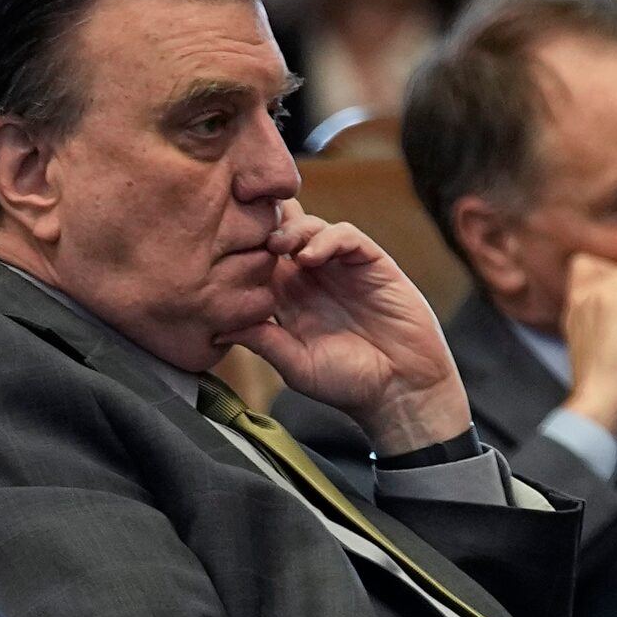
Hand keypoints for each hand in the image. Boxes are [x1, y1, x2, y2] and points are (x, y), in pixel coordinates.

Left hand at [224, 201, 471, 451]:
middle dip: (265, 228)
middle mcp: (311, 279)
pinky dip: (327, 238)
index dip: (243, 251)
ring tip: (279, 246)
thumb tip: (217, 329)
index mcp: (287, 300)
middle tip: (251, 237)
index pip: (258, 262)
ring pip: (311, 226)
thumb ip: (262, 342)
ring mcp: (341, 268)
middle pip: (282, 234)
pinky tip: (311, 256)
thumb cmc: (348, 384)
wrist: (400, 389)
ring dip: (292, 230)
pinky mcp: (371, 262)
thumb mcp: (295, 365)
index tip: (223, 251)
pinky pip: (346, 235)